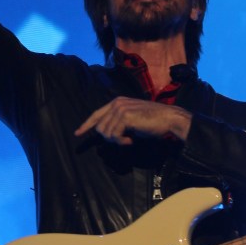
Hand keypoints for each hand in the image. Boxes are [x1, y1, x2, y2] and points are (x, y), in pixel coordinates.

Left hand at [74, 97, 190, 145]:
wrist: (168, 119)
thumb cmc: (153, 122)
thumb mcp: (132, 120)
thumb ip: (118, 122)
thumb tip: (106, 134)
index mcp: (117, 102)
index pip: (96, 114)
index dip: (86, 125)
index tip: (77, 133)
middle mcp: (116, 103)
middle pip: (99, 127)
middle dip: (110, 138)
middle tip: (124, 140)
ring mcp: (120, 109)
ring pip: (106, 133)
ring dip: (117, 141)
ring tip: (129, 139)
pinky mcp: (124, 116)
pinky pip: (114, 136)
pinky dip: (122, 142)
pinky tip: (131, 140)